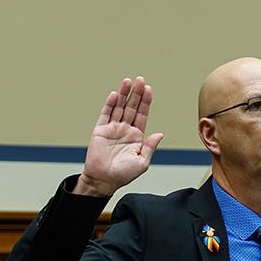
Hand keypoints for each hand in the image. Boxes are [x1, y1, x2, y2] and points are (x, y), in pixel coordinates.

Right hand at [74, 77, 163, 196]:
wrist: (103, 181)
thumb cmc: (123, 175)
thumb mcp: (142, 162)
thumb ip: (150, 147)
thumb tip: (160, 134)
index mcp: (136, 136)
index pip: (142, 115)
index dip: (146, 102)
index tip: (149, 90)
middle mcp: (125, 130)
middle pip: (132, 107)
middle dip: (136, 94)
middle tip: (140, 80)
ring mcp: (112, 129)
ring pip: (119, 107)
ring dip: (124, 94)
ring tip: (128, 81)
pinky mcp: (100, 130)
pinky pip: (106, 114)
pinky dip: (110, 104)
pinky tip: (115, 95)